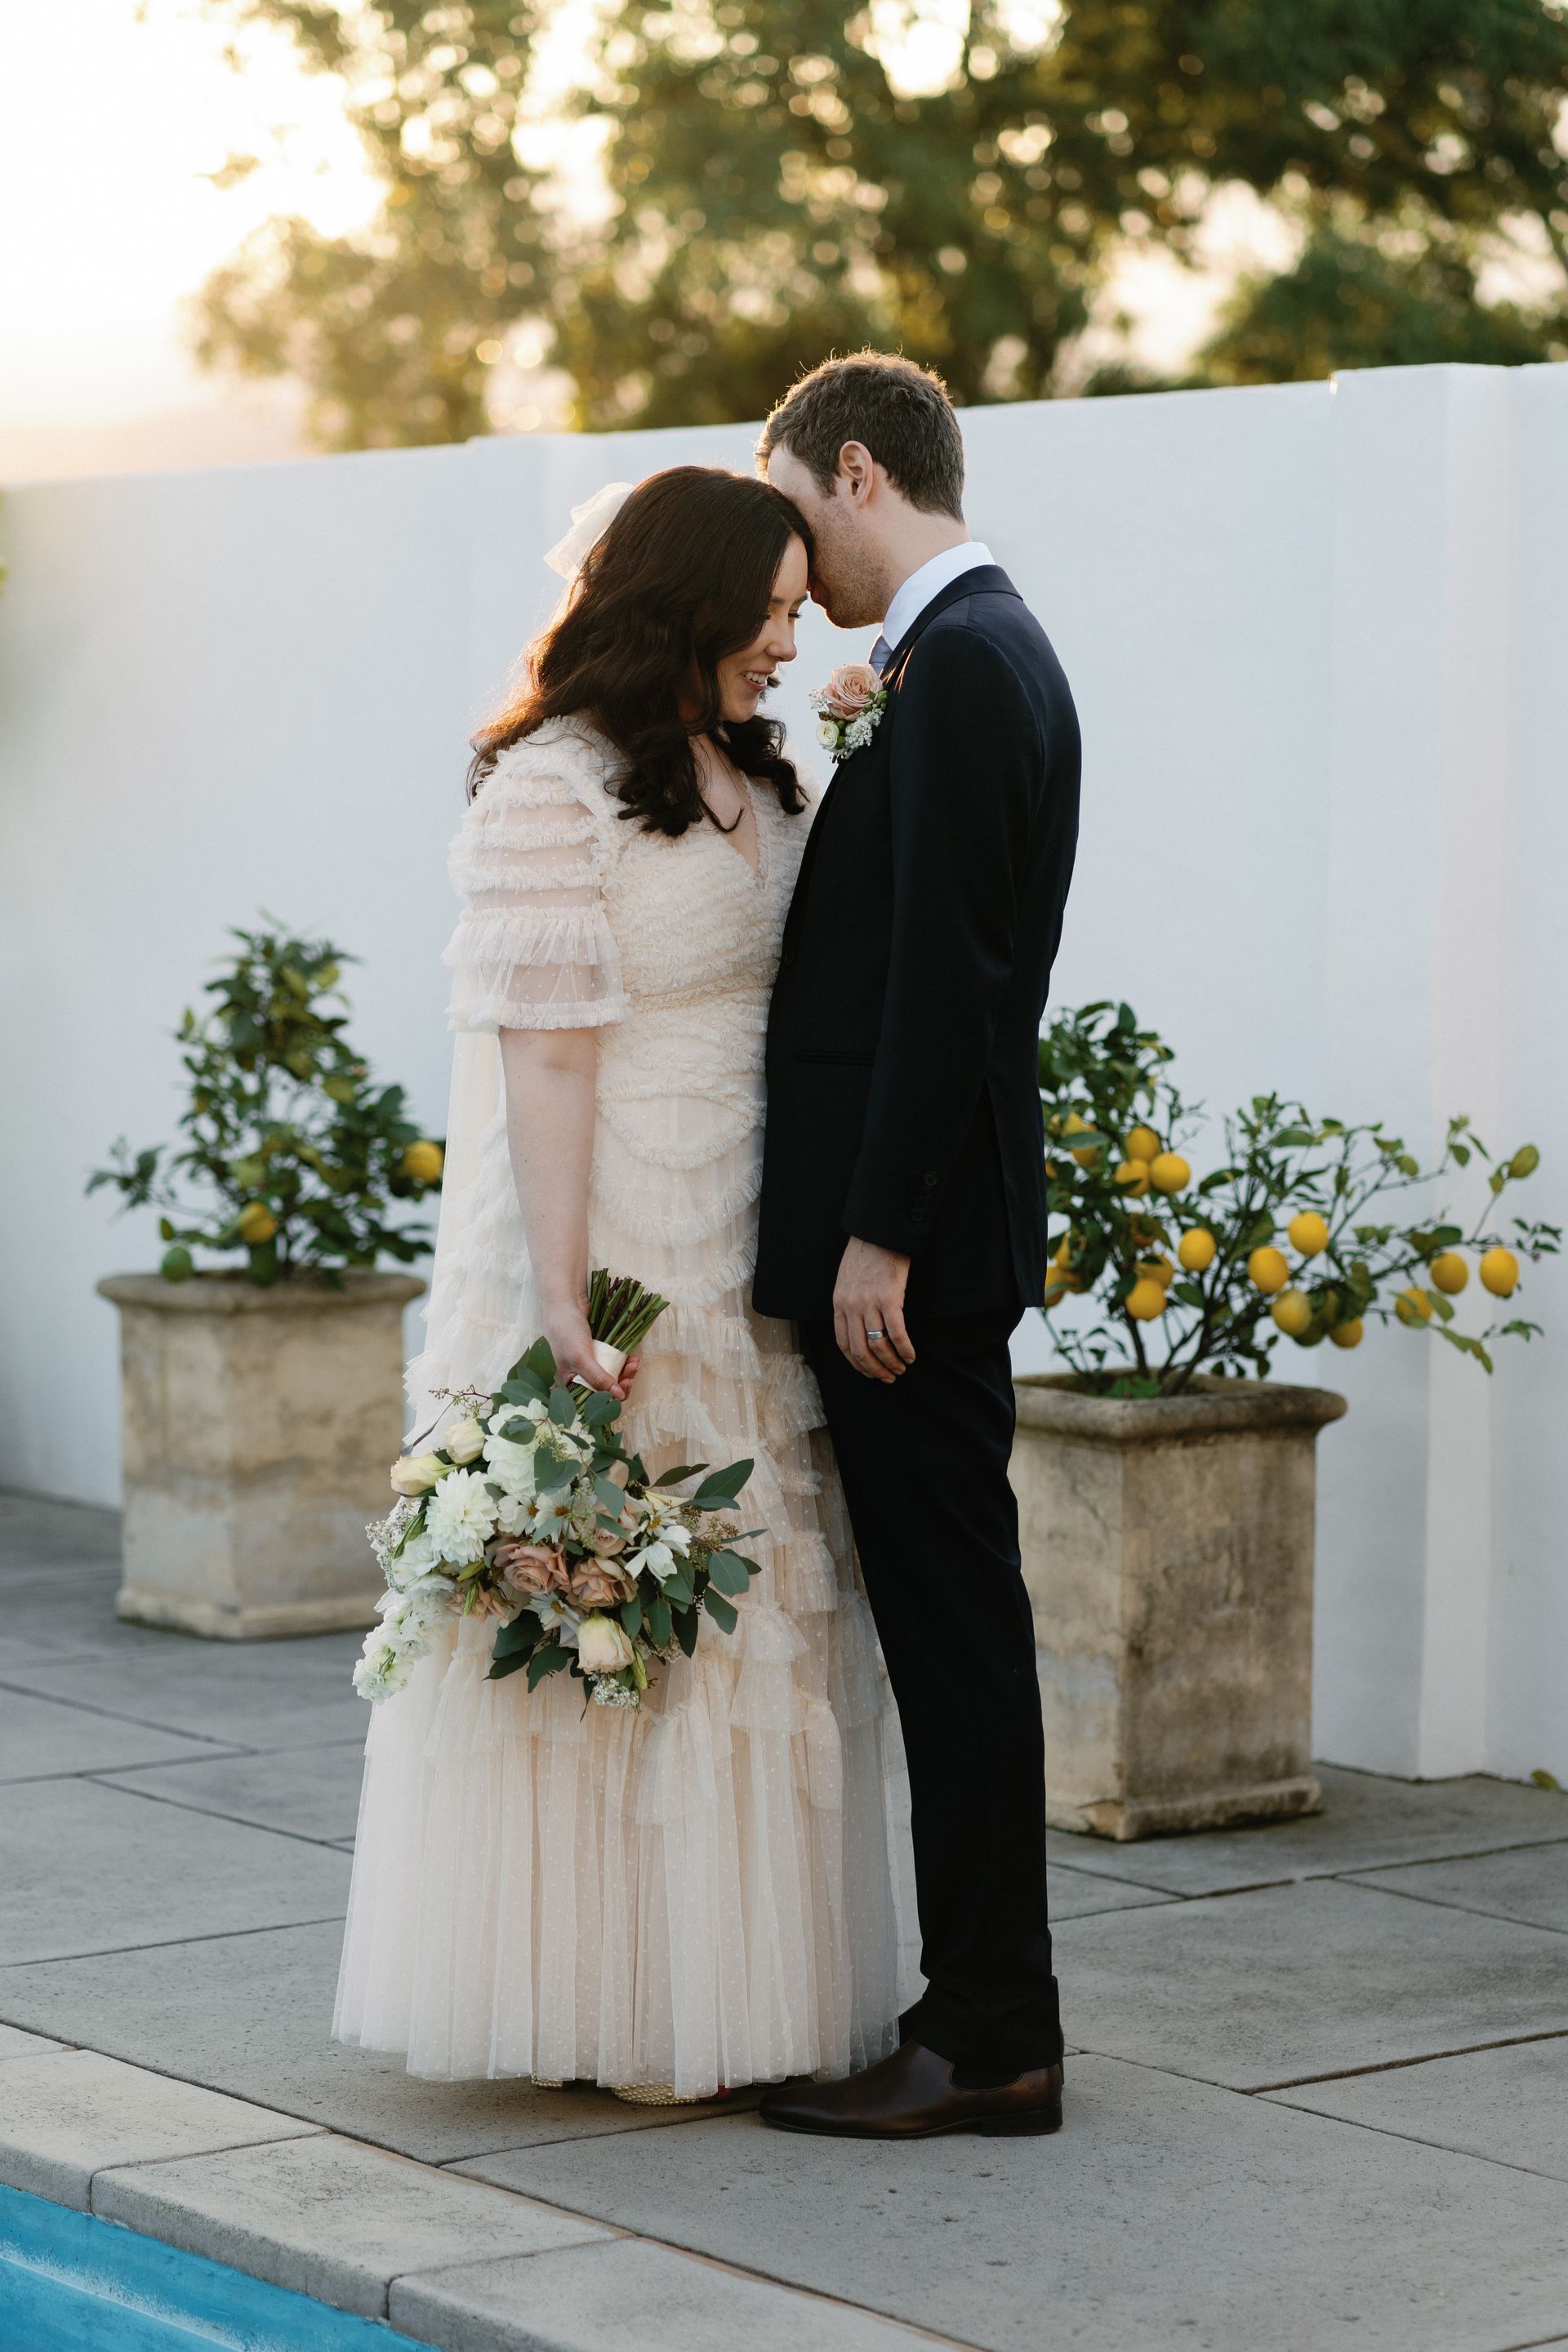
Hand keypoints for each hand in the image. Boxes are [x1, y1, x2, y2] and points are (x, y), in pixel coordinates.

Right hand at [541, 1300, 640, 1401]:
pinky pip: (615, 1364)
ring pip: (613, 1377)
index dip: (609, 1399)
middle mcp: (580, 1376)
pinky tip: (632, 1358)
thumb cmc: (566, 1331)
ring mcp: (591, 1364)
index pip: (591, 1402)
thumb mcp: (581, 1358)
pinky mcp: (600, 1354)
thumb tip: (618, 1397)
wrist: (567, 1302)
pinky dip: (625, 1363)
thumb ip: (598, 1379)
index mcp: (569, 1383)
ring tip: (634, 1363)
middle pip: (605, 1390)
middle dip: (621, 1385)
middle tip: (631, 1375)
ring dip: (626, 1373)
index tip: (622, 1389)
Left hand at [833, 1238, 914, 1381]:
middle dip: (874, 1369)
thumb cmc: (865, 1255)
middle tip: (887, 1378)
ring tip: (901, 1369)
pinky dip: (904, 1349)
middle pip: (860, 1350)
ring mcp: (869, 1304)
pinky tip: (911, 1356)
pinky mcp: (890, 1299)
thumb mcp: (846, 1281)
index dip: (856, 1364)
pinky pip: (896, 1333)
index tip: (868, 1372)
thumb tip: (858, 1327)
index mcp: (839, 1304)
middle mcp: (851, 1307)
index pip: (843, 1344)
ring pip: (878, 1346)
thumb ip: (849, 1304)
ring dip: (891, 1363)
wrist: (879, 1233)